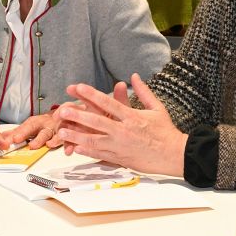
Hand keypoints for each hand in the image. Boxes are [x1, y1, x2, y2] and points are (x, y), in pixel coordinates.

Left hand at [0, 111, 65, 150]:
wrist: (64, 114)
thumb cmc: (44, 122)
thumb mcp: (30, 125)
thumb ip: (17, 131)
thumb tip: (2, 137)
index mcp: (37, 123)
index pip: (28, 127)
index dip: (22, 133)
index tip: (15, 139)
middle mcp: (48, 126)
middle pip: (43, 132)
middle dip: (38, 139)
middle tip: (32, 146)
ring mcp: (59, 131)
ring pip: (58, 136)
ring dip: (54, 140)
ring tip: (49, 145)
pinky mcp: (69, 137)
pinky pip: (71, 141)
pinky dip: (70, 146)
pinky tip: (68, 151)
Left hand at [54, 75, 185, 176]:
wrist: (174, 155)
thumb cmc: (166, 132)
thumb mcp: (157, 108)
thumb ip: (143, 92)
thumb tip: (134, 76)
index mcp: (132, 116)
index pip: (109, 102)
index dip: (92, 94)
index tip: (78, 87)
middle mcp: (124, 131)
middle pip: (97, 122)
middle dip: (78, 115)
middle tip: (63, 109)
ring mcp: (121, 146)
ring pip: (94, 140)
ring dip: (77, 135)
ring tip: (62, 131)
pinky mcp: (120, 159)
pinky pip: (100, 155)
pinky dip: (87, 151)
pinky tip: (74, 148)